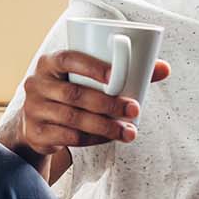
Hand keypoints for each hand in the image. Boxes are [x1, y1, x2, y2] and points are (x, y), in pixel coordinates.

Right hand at [16, 49, 170, 156]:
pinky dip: (93, 139)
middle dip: (108, 104)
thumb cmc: (73, 92)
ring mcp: (34, 109)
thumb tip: (164, 68)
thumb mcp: (90, 79)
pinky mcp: (37, 133)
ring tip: (129, 131)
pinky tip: (110, 138)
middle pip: (74, 94)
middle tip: (134, 109)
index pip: (68, 59)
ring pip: (73, 119)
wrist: (38, 123)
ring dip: (105, 126)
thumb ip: (126, 72)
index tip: (115, 77)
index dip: (91, 67)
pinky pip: (69, 137)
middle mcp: (37, 84)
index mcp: (50, 63)